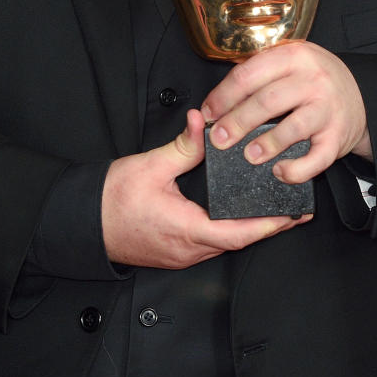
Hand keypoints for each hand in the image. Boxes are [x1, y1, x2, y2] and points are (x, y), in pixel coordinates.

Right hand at [101, 108, 310, 268]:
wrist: (81, 223)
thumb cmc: (109, 201)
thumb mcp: (149, 166)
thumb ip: (183, 146)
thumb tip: (202, 122)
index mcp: (186, 229)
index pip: (239, 232)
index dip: (270, 225)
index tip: (293, 214)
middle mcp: (188, 249)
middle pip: (238, 240)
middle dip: (268, 225)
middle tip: (295, 209)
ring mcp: (182, 254)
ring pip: (226, 244)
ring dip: (250, 229)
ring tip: (274, 209)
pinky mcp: (175, 252)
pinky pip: (211, 244)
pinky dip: (230, 231)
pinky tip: (238, 216)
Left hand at [200, 41, 371, 182]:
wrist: (361, 96)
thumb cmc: (314, 82)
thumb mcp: (289, 64)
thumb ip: (258, 77)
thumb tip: (216, 105)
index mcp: (293, 57)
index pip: (249, 74)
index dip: (223, 96)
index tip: (208, 113)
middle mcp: (312, 80)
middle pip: (267, 100)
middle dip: (237, 121)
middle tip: (219, 139)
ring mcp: (327, 109)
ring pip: (293, 127)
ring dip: (267, 144)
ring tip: (249, 155)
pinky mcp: (338, 136)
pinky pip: (317, 158)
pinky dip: (298, 169)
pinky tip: (280, 172)